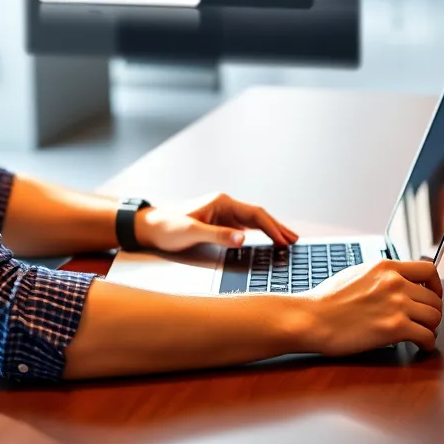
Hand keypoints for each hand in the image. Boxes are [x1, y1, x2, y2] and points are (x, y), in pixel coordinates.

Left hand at [135, 192, 297, 252]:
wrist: (149, 228)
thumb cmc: (166, 228)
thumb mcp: (191, 233)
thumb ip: (218, 236)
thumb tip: (242, 239)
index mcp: (221, 202)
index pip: (254, 214)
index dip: (272, 228)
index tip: (285, 241)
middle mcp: (224, 205)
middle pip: (258, 215)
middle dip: (277, 227)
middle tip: (295, 241)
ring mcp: (222, 213)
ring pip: (253, 221)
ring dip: (270, 230)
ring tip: (287, 240)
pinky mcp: (219, 223)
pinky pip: (244, 226)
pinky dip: (259, 233)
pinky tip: (267, 241)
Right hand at [305, 259, 442, 353]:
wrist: (313, 318)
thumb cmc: (327, 300)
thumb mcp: (356, 274)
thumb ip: (380, 276)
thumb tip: (395, 282)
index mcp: (385, 267)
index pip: (428, 269)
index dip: (435, 285)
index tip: (432, 294)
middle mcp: (395, 282)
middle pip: (435, 298)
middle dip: (432, 311)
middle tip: (424, 321)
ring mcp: (397, 304)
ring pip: (435, 317)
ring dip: (431, 328)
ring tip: (422, 334)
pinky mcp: (395, 328)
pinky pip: (427, 337)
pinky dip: (427, 344)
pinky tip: (419, 346)